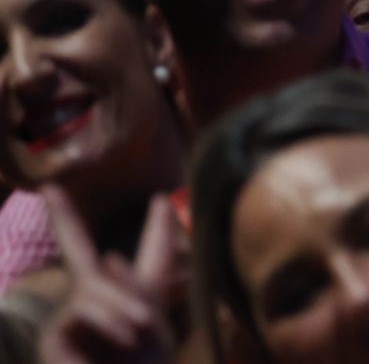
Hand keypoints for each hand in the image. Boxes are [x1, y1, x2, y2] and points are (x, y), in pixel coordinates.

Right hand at [37, 187, 175, 363]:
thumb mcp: (155, 327)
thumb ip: (141, 288)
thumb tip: (109, 257)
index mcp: (133, 297)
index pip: (141, 256)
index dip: (153, 229)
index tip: (162, 199)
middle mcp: (96, 301)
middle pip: (76, 248)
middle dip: (64, 217)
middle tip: (49, 189)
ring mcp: (69, 317)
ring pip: (95, 281)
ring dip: (124, 302)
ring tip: (139, 331)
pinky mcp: (54, 334)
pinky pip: (84, 305)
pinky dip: (110, 317)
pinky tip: (124, 336)